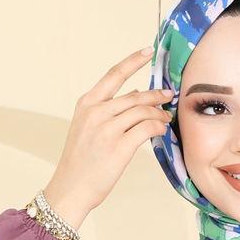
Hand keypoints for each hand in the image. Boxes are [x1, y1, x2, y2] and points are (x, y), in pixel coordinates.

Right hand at [42, 47, 173, 230]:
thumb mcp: (86, 128)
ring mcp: (107, 129)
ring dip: (159, 114)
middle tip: (168, 96)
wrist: (71, 188)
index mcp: (87, 104)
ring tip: (166, 118)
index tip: (148, 51)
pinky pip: (146, 129)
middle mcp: (96, 112)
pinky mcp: (119, 147)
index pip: (113, 75)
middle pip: (134, 96)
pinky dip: (157, 127)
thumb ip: (108, 111)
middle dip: (156, 95)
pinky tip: (161, 130)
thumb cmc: (81, 162)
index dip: (133, 61)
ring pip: (143, 111)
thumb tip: (136, 96)